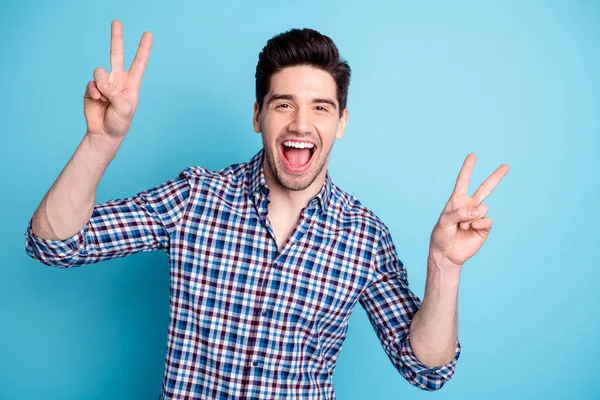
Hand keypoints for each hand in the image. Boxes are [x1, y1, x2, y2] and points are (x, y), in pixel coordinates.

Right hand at [83, 20, 151, 140]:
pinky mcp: (92, 88)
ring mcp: (104, 83)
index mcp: (132, 83)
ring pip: (99, 71)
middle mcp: (118, 80)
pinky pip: (91, 83)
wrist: (104, 134)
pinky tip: (97, 100)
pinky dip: (94, 92)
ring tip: (105, 99)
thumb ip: (114, 92)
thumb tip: (100, 80)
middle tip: (117, 21)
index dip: (143, 49)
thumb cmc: (120, 123)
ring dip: (102, 85)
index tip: (148, 34)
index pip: (139, 63)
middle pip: (116, 54)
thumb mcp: (124, 109)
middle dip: (116, 37)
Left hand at [429, 154, 508, 268]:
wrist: (446, 254)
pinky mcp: (484, 228)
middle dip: (496, 177)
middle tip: (506, 166)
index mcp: (457, 201)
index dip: (468, 168)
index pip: (463, 181)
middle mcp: (469, 206)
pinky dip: (479, 224)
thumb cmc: (441, 236)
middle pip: (485, 189)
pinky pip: (487, 220)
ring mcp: (477, 217)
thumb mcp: (444, 222)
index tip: (472, 155)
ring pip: (484, 207)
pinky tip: (471, 229)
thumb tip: (477, 211)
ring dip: (473, 217)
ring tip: (463, 226)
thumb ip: (459, 213)